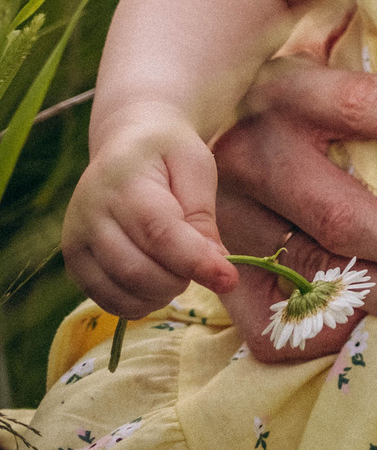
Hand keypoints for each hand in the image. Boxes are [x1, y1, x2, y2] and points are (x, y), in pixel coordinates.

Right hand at [63, 104, 239, 316]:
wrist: (126, 145)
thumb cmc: (169, 154)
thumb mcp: (196, 168)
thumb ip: (202, 214)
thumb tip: (216, 263)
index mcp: (123, 183)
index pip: (160, 233)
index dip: (195, 261)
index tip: (229, 280)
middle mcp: (90, 215)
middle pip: (138, 269)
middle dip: (181, 279)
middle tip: (204, 265)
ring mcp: (76, 242)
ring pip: (121, 290)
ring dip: (162, 294)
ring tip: (181, 270)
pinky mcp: (74, 263)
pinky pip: (106, 300)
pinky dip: (139, 303)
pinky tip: (159, 286)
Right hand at [212, 52, 376, 359]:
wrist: (197, 131)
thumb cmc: (305, 104)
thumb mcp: (336, 72)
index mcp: (292, 91)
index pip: (364, 106)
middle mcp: (252, 153)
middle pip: (342, 213)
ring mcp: (225, 217)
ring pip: (313, 272)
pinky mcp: (217, 268)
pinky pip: (269, 321)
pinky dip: (327, 333)